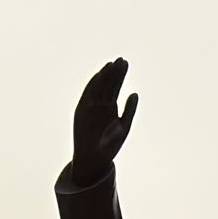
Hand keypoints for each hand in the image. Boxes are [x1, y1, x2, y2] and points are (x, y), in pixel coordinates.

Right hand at [70, 57, 137, 185]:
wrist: (95, 158)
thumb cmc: (110, 146)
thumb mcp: (124, 127)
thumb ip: (130, 111)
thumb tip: (135, 93)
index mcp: (111, 108)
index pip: (115, 86)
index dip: (120, 75)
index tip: (125, 63)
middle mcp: (100, 104)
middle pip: (108, 84)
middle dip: (115, 72)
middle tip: (122, 60)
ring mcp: (91, 106)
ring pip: (99, 87)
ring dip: (105, 76)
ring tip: (112, 64)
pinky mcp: (82, 110)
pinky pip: (88, 94)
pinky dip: (94, 85)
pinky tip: (100, 75)